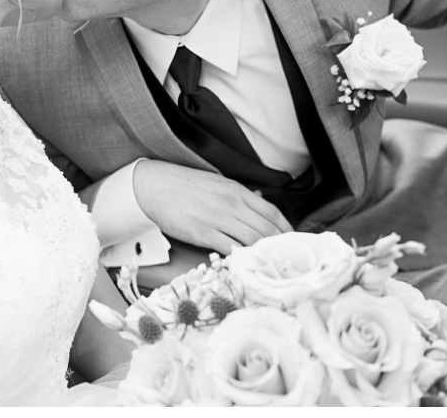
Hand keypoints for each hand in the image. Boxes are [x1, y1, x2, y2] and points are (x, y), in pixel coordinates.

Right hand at [132, 159, 292, 254]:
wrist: (154, 185)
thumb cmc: (183, 184)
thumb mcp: (216, 183)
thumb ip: (238, 194)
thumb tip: (258, 199)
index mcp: (236, 190)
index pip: (271, 212)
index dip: (285, 229)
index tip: (292, 240)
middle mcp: (231, 204)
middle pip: (265, 229)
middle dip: (279, 245)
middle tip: (286, 257)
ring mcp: (217, 219)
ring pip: (251, 240)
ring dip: (263, 253)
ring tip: (271, 264)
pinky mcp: (202, 233)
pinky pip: (229, 248)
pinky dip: (241, 257)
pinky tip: (246, 264)